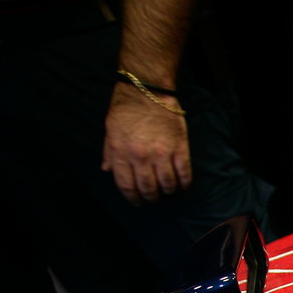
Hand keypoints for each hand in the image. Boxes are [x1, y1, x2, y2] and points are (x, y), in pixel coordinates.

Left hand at [102, 82, 192, 204]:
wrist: (147, 90)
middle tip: (153, 197)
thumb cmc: (125, 109)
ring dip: (168, 191)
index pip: (127, 186)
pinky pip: (184, 173)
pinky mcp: (179, 148)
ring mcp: (162, 153)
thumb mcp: (110, 130)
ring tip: (167, 190)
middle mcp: (140, 157)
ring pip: (167, 184)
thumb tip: (108, 170)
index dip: (133, 198)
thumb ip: (109, 152)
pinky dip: (184, 183)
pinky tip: (182, 184)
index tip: (138, 201)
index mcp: (121, 153)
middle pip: (148, 189)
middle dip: (151, 197)